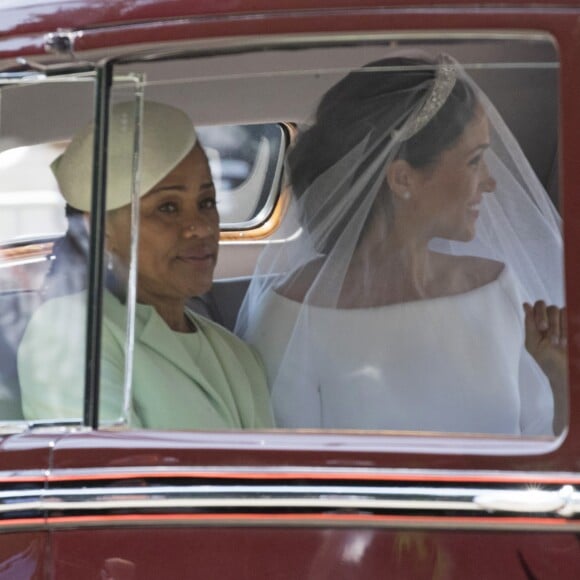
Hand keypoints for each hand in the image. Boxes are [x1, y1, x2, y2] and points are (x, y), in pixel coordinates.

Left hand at [524, 301, 566, 433]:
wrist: (565, 371)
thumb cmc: (547, 359)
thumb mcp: (533, 343)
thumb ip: (529, 323)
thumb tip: (525, 304)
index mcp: (539, 321)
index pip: (539, 305)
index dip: (540, 313)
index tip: (542, 327)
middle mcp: (553, 318)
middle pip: (551, 308)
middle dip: (552, 324)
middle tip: (552, 340)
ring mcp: (566, 321)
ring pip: (562, 312)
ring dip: (560, 329)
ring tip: (560, 344)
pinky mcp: (575, 324)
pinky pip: (572, 316)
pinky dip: (569, 329)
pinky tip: (569, 342)